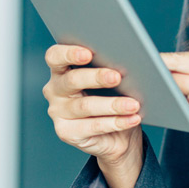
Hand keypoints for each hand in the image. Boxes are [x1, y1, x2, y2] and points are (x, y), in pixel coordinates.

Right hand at [42, 44, 142, 165]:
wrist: (116, 135)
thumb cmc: (111, 97)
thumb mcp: (110, 79)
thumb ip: (111, 66)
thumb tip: (131, 61)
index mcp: (61, 69)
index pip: (55, 56)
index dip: (69, 53)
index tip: (88, 53)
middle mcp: (55, 89)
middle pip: (72, 80)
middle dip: (96, 77)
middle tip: (117, 77)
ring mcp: (58, 112)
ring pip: (86, 106)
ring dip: (113, 105)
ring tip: (133, 104)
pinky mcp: (66, 132)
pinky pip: (94, 127)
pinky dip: (116, 122)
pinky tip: (132, 118)